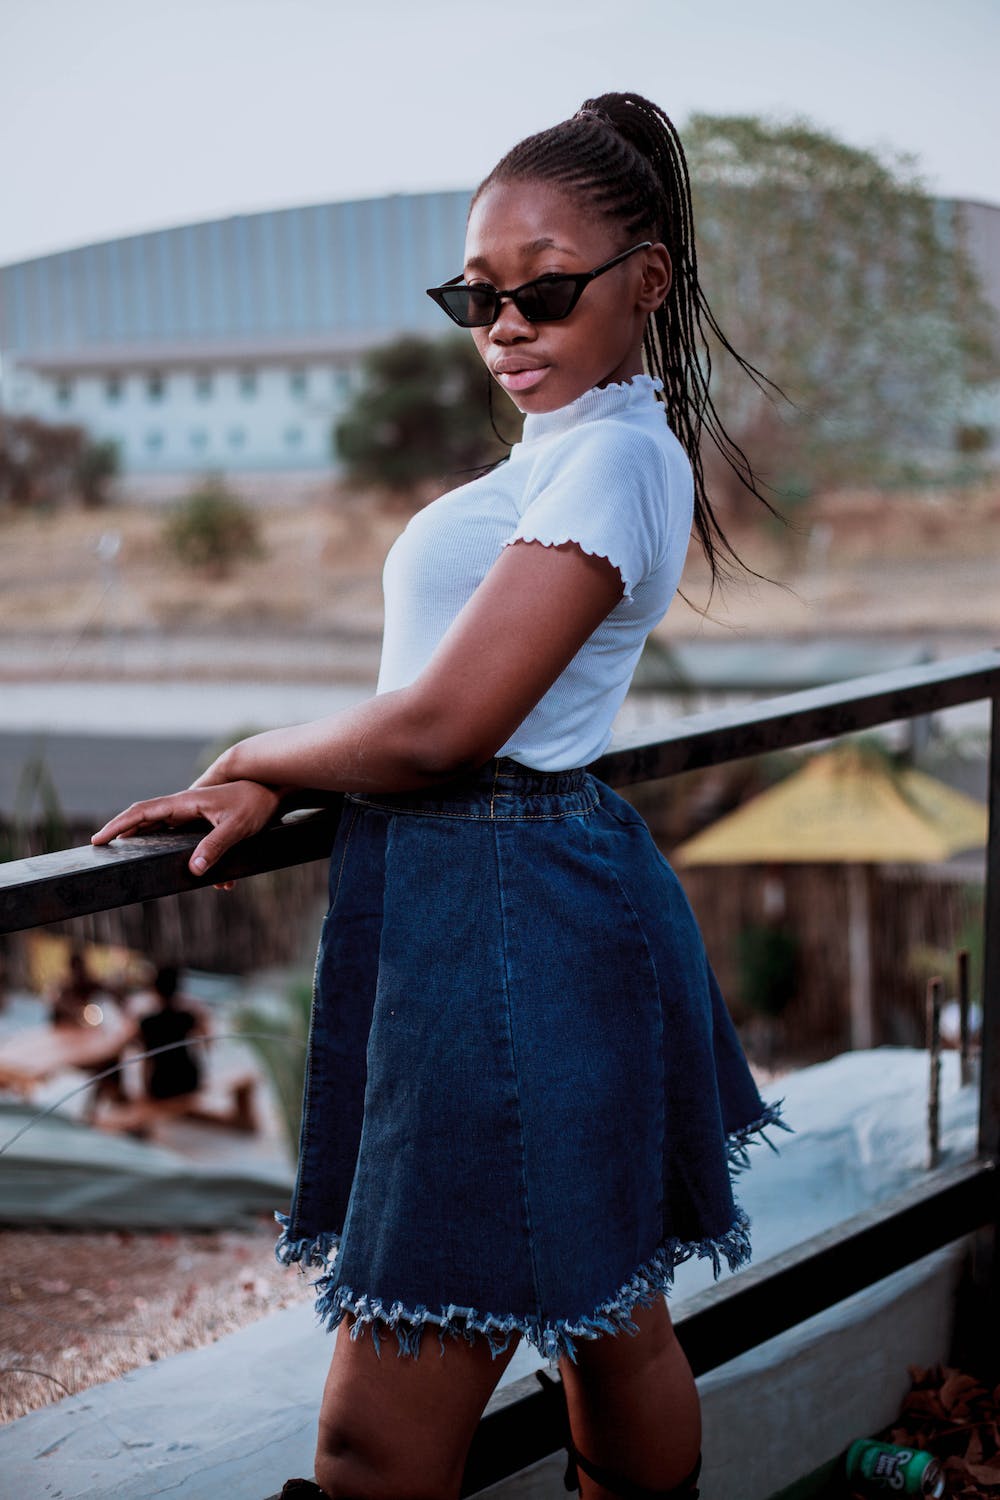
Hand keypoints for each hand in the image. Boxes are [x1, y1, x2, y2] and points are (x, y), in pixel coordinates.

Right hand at [91, 780, 282, 875]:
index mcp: (184, 803)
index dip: (118, 825)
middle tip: (100, 847)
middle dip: (122, 832)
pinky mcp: (200, 822)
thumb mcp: (237, 828)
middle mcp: (183, 807)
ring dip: (143, 841)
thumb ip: (215, 847)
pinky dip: (172, 850)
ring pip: (159, 829)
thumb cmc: (254, 805)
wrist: (272, 791)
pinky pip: (179, 837)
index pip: (142, 812)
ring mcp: (190, 814)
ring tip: (126, 855)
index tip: (99, 838)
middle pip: (144, 819)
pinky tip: (181, 868)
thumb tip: (193, 869)